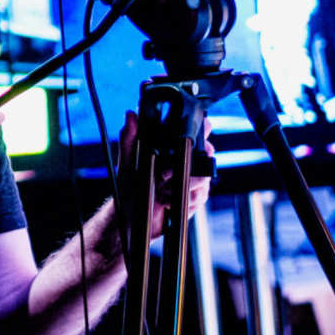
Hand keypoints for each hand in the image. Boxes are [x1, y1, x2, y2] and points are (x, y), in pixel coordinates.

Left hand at [117, 111, 214, 240]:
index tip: (186, 147)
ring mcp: (192, 179)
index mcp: (171, 147)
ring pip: (204, 179)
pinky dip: (185, 203)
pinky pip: (201, 197)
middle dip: (188, 169)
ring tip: (161, 193)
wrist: (133, 219)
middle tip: (164, 176)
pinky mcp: (195, 197)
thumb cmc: (128, 188)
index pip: (198, 131)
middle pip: (206, 156)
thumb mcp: (128, 161)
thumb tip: (130, 115)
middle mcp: (185, 160)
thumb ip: (129, 138)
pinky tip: (168, 203)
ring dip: (181, 189)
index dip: (200, 134)